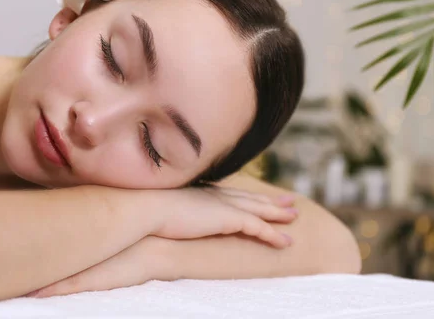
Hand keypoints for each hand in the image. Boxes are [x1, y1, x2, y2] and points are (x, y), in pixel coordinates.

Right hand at [26, 189, 297, 297]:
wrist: (139, 208)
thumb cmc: (138, 209)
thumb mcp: (152, 209)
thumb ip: (157, 212)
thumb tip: (147, 219)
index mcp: (198, 192)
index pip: (228, 193)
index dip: (245, 195)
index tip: (257, 196)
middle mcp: (213, 196)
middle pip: (248, 197)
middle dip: (269, 200)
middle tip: (288, 201)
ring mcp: (220, 206)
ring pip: (258, 210)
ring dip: (277, 214)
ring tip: (295, 215)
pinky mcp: (225, 219)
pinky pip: (256, 228)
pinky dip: (272, 234)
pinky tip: (286, 242)